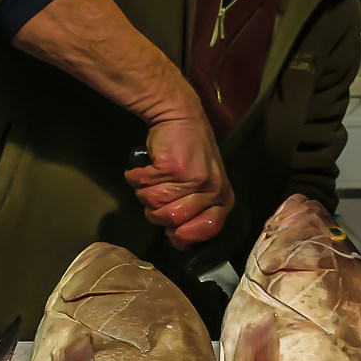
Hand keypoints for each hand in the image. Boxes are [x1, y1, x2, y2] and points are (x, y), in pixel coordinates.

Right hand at [125, 113, 231, 247]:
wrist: (179, 116)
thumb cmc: (187, 153)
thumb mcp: (200, 186)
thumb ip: (193, 214)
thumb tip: (179, 243)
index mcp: (223, 198)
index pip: (207, 230)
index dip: (184, 234)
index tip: (172, 230)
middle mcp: (212, 190)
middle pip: (171, 220)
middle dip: (155, 208)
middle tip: (159, 189)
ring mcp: (193, 179)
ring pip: (153, 204)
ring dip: (144, 189)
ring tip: (154, 174)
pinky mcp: (173, 168)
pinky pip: (143, 185)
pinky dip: (137, 176)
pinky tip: (147, 165)